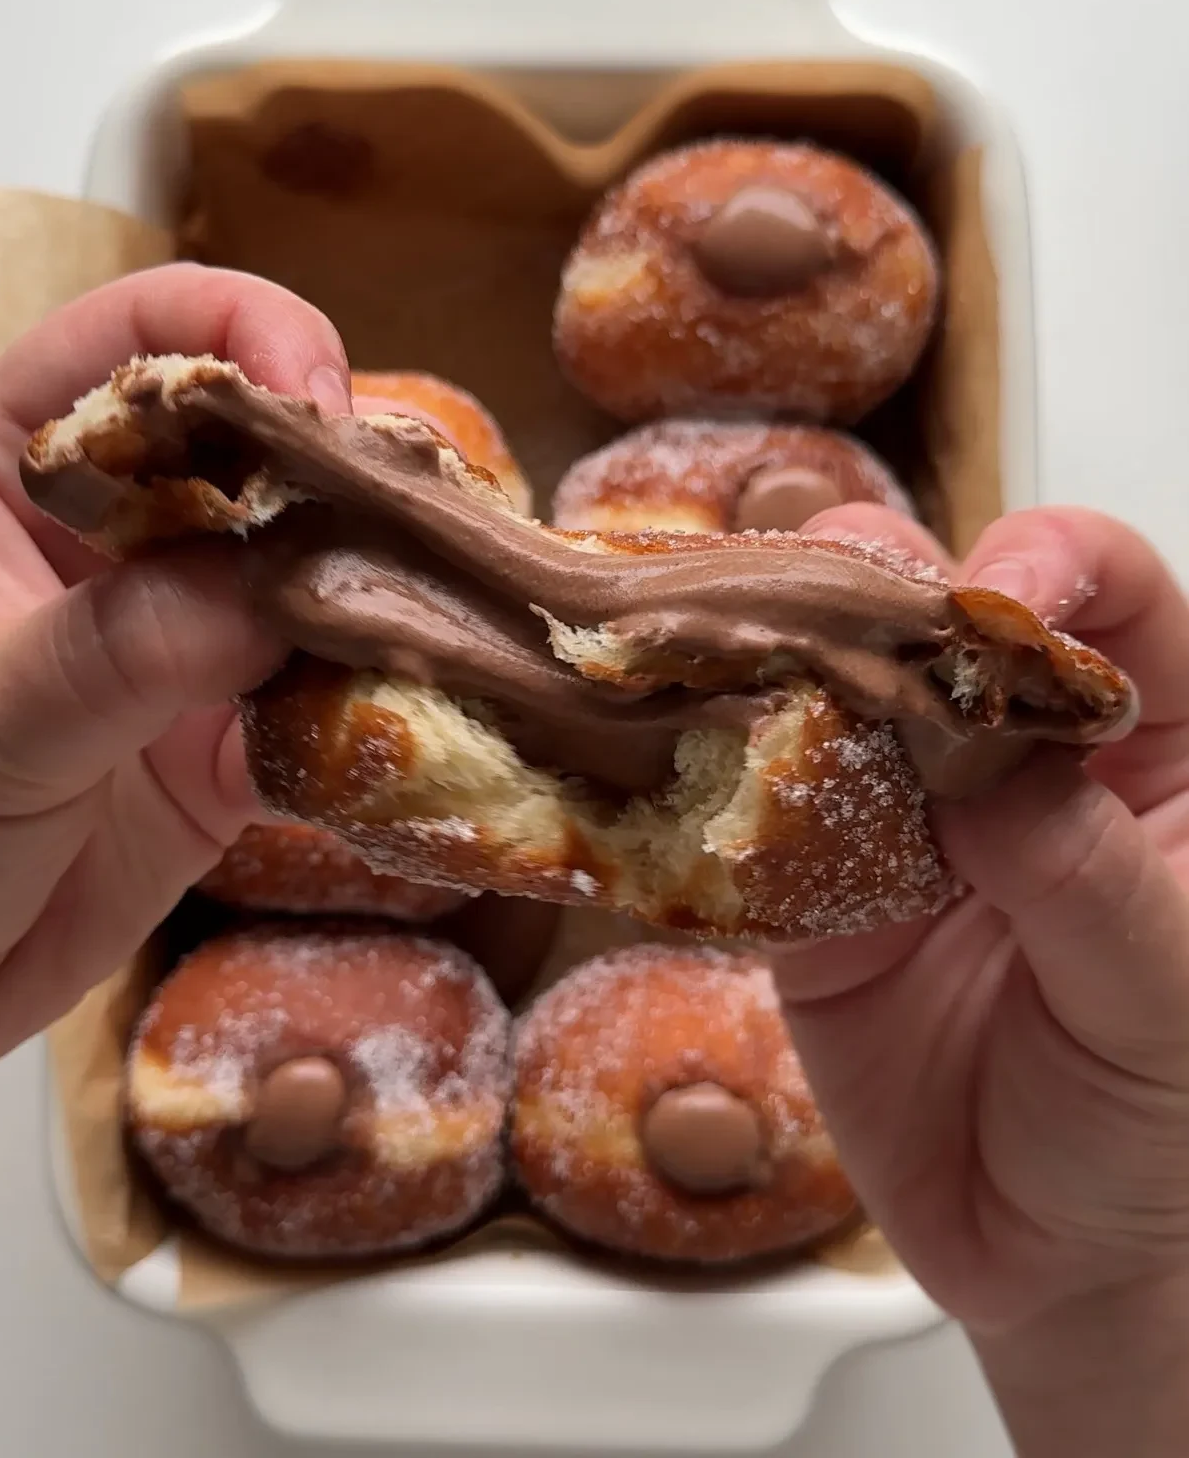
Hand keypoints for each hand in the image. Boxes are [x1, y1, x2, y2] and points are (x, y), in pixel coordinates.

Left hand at [0, 265, 354, 1075]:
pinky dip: (371, 718)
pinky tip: (417, 726)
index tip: (320, 405)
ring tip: (453, 619)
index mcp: (10, 470)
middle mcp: (111, 541)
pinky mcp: (222, 746)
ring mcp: (176, 643)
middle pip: (257, 455)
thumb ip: (124, 645)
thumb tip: (280, 590)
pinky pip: (320, 707)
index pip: (135, 342)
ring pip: (308, 582)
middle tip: (426, 528)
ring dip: (380, 600)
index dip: (240, 339)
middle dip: (346, 477)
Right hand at [776, 501, 1188, 1453]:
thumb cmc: (1160, 1129)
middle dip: (883, 588)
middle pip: (947, 614)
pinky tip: (684, 756)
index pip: (1114, 601)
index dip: (1054, 566)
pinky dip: (717, 780)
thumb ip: (1093, 886)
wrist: (1049, 1257)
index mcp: (1156, 749)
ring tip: (737, 655)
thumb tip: (995, 781)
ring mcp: (907, 814)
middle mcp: (1019, 757)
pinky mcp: (816, 887)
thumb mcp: (1167, 1009)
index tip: (998, 596)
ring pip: (836, 688)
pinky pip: (759, 814)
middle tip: (831, 615)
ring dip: (781, 658)